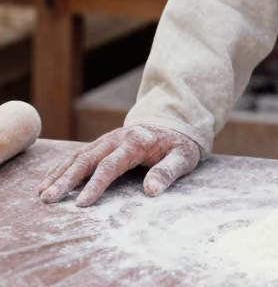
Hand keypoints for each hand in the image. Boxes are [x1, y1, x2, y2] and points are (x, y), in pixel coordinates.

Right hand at [38, 125, 200, 206]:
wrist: (173, 124)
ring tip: (42, 194)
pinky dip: (62, 167)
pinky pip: (78, 155)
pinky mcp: (101, 144)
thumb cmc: (178, 145)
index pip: (111, 165)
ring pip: (78, 156)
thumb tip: (151, 191)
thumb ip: (168, 172)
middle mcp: (117, 138)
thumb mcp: (183, 157)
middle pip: (88, 159)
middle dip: (67, 179)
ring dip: (59, 174)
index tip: (81, 204)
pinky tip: (48, 182)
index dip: (95, 184)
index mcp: (136, 141)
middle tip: (49, 199)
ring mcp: (107, 140)